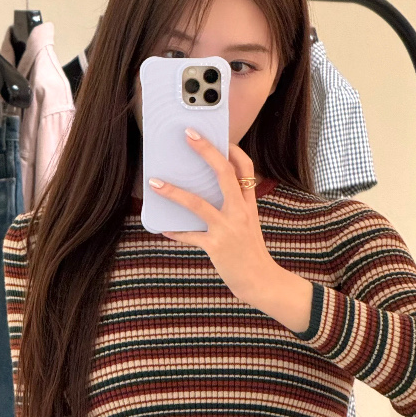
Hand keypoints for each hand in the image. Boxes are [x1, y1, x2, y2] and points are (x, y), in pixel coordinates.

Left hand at [147, 128, 278, 306]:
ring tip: (154, 183)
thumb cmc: (250, 253)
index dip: (234, 151)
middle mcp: (239, 212)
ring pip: (197, 203)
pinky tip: (164, 228)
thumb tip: (206, 195)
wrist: (260, 281)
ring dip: (173, 192)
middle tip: (189, 135)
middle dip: (206, 151)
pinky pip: (190, 236)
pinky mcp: (215, 246)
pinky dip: (176, 232)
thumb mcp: (248, 225)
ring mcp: (227, 228)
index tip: (221, 138)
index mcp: (248, 205)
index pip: (246, 169)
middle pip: (224, 173)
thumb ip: (232, 209)